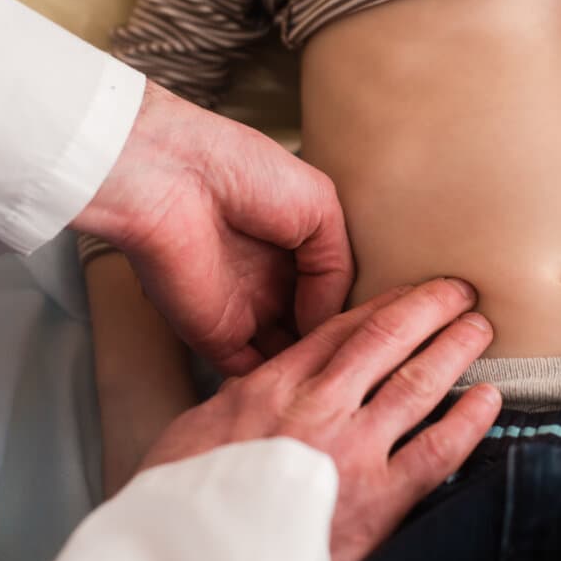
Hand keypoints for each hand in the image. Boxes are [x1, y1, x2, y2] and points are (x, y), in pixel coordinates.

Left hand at [72, 82, 352, 371]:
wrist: (175, 180)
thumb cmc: (240, 172)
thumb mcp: (320, 206)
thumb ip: (338, 268)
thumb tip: (330, 320)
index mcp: (294, 246)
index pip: (332, 294)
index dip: (357, 314)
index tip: (385, 332)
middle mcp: (271, 283)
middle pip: (312, 331)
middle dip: (339, 350)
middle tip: (374, 366)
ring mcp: (244, 314)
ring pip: (288, 358)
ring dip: (314, 371)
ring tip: (354, 383)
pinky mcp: (215, 338)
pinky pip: (253, 374)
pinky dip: (280, 385)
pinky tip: (316, 389)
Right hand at [137, 278, 501, 560]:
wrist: (195, 560)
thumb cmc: (186, 502)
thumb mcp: (198, 429)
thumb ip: (242, 400)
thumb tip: (259, 384)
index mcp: (273, 385)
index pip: (341, 329)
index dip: (383, 304)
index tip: (408, 293)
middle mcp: (319, 406)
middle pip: (387, 339)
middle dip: (428, 308)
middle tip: (457, 292)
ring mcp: (353, 449)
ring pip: (418, 381)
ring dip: (454, 348)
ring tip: (478, 327)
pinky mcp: (379, 497)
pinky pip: (438, 449)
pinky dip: (468, 421)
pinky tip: (488, 399)